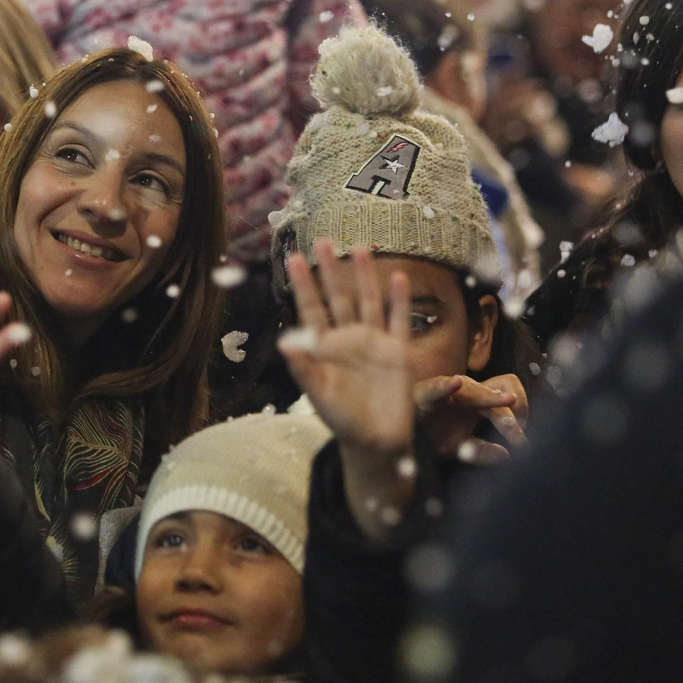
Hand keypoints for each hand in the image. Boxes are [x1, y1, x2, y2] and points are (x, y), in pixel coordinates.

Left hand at [277, 240, 413, 454]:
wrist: (376, 442)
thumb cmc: (342, 420)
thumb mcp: (319, 395)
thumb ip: (304, 368)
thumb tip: (284, 342)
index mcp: (325, 348)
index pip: (311, 309)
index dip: (303, 285)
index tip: (293, 258)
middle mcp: (348, 339)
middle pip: (338, 297)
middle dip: (331, 270)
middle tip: (323, 239)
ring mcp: (373, 343)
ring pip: (368, 302)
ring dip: (365, 276)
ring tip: (361, 246)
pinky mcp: (398, 352)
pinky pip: (399, 321)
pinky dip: (399, 301)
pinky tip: (397, 277)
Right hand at [415, 372, 526, 465]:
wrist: (403, 431)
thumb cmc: (432, 433)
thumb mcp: (460, 446)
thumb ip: (481, 450)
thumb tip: (506, 455)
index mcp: (475, 404)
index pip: (500, 406)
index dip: (514, 420)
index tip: (522, 440)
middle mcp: (463, 394)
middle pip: (491, 395)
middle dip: (505, 411)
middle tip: (518, 428)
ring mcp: (445, 391)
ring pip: (470, 389)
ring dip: (487, 395)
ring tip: (507, 398)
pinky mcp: (423, 393)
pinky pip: (434, 387)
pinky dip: (444, 386)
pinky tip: (456, 383)